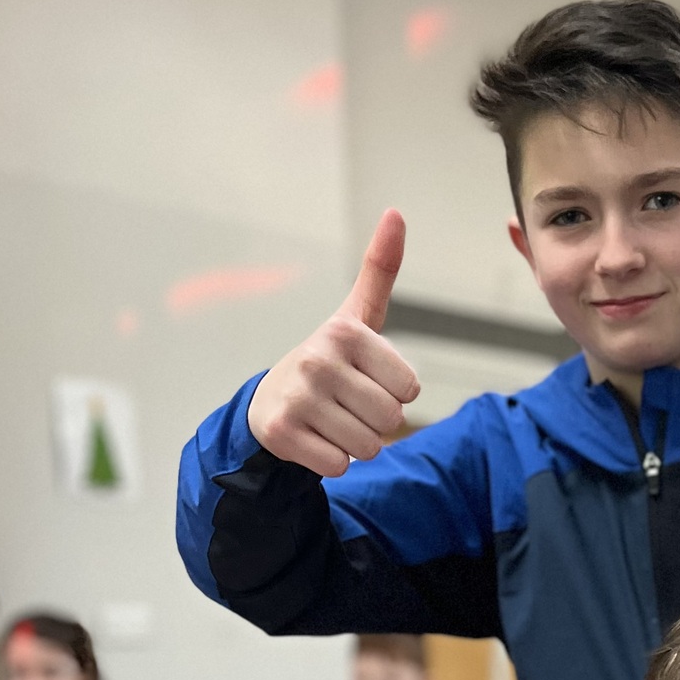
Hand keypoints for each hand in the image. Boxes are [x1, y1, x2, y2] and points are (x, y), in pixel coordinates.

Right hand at [247, 209, 420, 474]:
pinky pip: (339, 466)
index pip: (410, 389)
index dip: (394, 392)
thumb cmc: (328, 361)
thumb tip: (396, 212)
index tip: (366, 379)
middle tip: (348, 405)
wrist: (269, 402)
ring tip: (331, 420)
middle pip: (391, 420)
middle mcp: (318, 361)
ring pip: (368, 447)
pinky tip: (314, 438)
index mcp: (344, 332)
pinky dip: (332, 461)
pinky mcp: (282, 434)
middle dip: (377, 422)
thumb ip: (379, 270)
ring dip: (356, 443)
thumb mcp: (355, 316)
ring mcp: (298, 398)